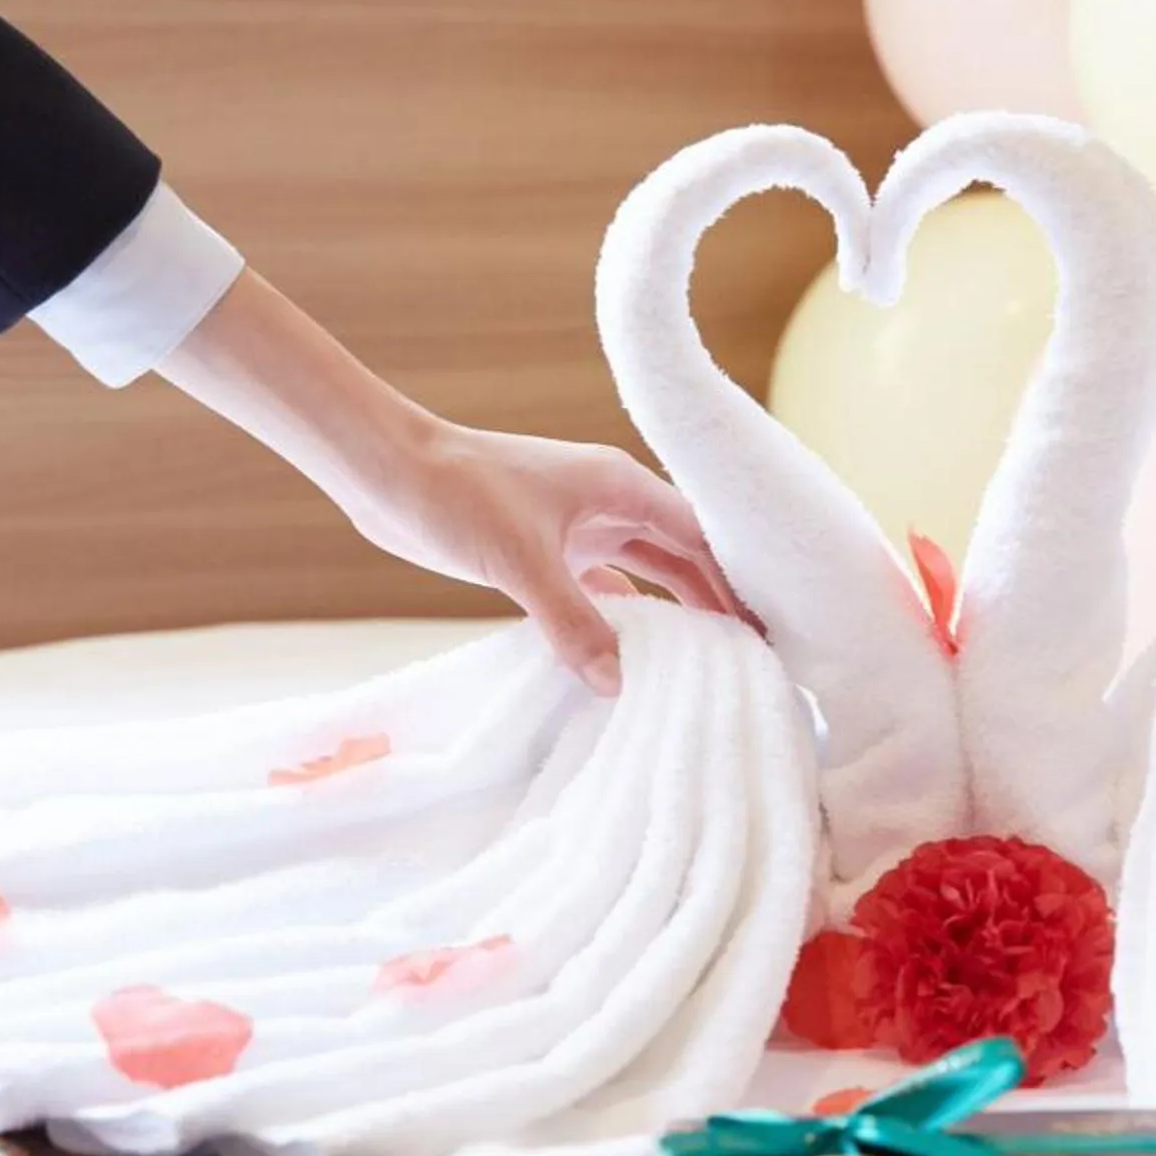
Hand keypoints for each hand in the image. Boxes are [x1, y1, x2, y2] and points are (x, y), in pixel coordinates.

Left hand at [157, 271, 739, 692]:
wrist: (385, 472)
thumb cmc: (455, 494)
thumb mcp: (520, 561)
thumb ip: (573, 621)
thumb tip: (618, 683)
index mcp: (622, 488)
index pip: (703, 538)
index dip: (739, 583)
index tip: (770, 630)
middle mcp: (610, 504)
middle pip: (685, 558)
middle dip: (718, 603)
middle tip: (753, 658)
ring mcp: (579, 528)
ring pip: (646, 576)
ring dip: (672, 616)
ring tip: (707, 665)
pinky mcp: (546, 551)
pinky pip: (601, 591)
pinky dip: (619, 623)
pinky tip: (630, 660)